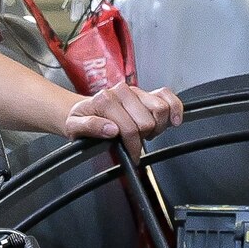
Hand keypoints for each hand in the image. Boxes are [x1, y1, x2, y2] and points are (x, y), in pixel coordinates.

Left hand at [65, 84, 182, 156]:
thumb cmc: (81, 119)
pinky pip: (167, 95)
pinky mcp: (147, 92)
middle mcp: (122, 91)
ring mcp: (137, 91)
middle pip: (147, 121)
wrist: (84, 110)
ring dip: (157, 127)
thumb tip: (111, 129)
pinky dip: (175, 108)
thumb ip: (90, 127)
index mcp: (105, 99)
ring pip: (160, 110)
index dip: (132, 147)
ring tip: (145, 133)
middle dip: (143, 137)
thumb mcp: (74, 127)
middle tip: (134, 142)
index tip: (130, 156)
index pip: (129, 128)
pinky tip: (174, 121)